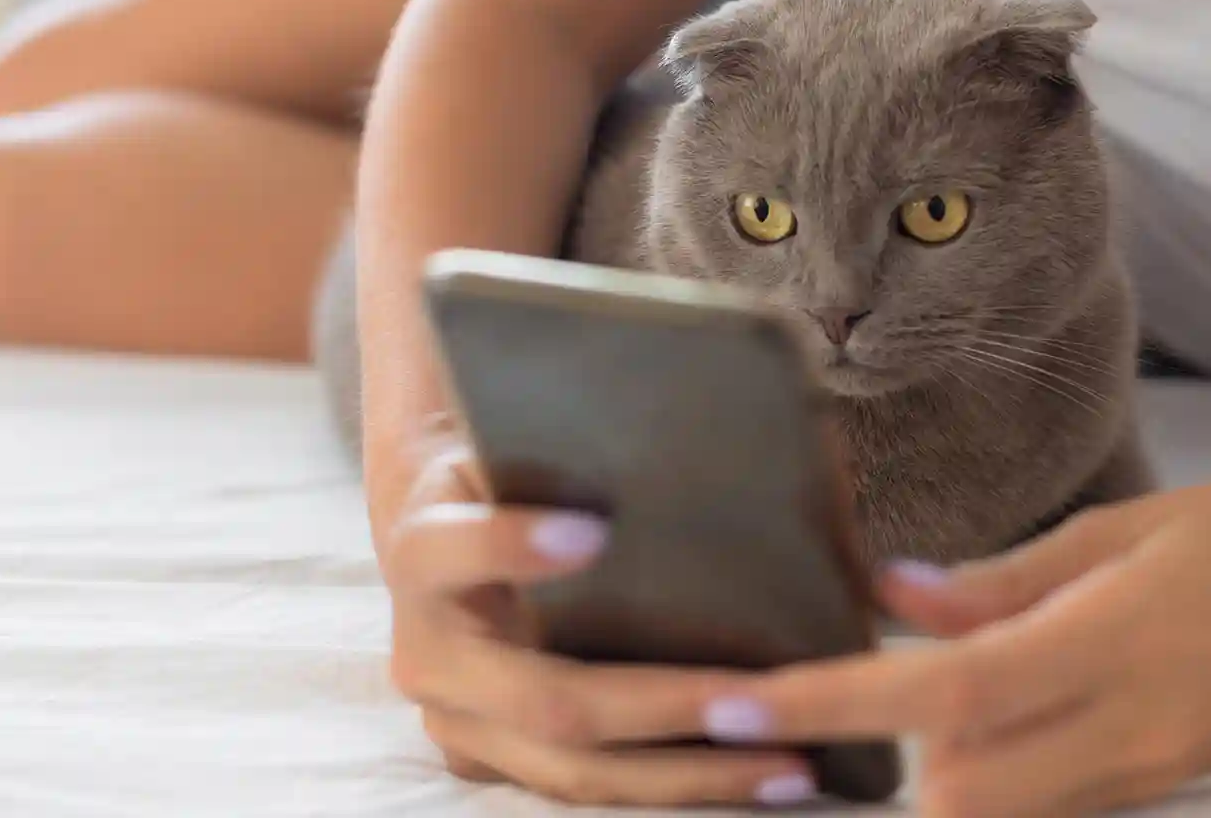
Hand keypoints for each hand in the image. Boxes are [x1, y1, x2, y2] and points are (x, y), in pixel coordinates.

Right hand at [379, 428, 816, 806]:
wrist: (442, 544)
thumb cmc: (505, 479)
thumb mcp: (510, 449)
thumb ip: (568, 455)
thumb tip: (705, 428)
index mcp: (423, 555)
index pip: (454, 551)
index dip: (513, 544)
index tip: (594, 529)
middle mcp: (428, 657)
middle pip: (546, 700)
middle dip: (662, 706)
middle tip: (757, 698)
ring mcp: (459, 726)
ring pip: (573, 771)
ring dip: (689, 776)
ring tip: (788, 765)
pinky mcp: (493, 764)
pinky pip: (587, 789)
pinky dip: (674, 790)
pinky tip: (754, 773)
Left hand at [699, 477, 1210, 816]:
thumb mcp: (1134, 528)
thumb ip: (1007, 576)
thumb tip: (896, 593)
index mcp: (1109, 647)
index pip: (942, 697)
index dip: (830, 704)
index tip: (735, 705)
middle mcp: (1121, 733)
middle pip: (953, 797)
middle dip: (877, 758)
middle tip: (825, 687)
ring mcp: (1141, 774)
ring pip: (994, 809)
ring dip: (930, 766)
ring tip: (893, 687)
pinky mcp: (1154, 786)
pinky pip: (1043, 799)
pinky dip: (987, 765)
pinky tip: (975, 704)